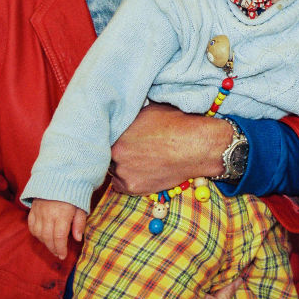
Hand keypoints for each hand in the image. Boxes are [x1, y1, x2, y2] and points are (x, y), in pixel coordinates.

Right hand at [27, 199, 85, 259]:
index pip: (59, 237)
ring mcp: (39, 212)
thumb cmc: (73, 193)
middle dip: (53, 248)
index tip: (63, 256)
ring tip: (52, 246)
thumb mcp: (81, 207)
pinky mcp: (33, 209)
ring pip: (38, 234)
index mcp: (62, 214)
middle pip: (48, 238)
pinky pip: (31, 226)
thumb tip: (77, 238)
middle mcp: (48, 214)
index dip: (61, 249)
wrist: (59, 177)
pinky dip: (36, 234)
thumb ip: (79, 223)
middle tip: (58, 254)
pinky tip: (42, 236)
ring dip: (45, 242)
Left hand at [111, 103, 228, 194]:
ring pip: (113, 170)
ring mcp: (123, 171)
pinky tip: (140, 170)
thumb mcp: (147, 110)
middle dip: (116, 151)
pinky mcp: (133, 187)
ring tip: (137, 159)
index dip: (110, 136)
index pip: (102, 135)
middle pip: (106, 153)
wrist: (196, 145)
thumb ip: (128, 117)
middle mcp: (115, 152)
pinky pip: (120, 185)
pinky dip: (127, 179)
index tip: (118, 136)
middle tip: (129, 148)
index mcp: (116, 130)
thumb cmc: (176, 123)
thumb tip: (121, 117)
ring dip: (121, 165)